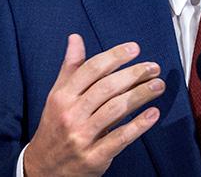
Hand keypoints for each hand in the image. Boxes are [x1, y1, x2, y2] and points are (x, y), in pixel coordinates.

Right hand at [23, 34, 164, 176]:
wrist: (42, 169)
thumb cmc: (55, 127)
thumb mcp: (57, 96)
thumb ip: (70, 68)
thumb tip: (75, 38)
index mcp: (62, 97)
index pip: (91, 69)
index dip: (115, 56)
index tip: (134, 49)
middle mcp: (71, 115)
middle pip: (107, 87)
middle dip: (134, 74)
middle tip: (153, 67)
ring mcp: (82, 137)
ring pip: (116, 110)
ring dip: (141, 95)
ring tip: (158, 85)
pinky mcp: (94, 157)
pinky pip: (120, 138)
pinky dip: (139, 125)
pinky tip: (153, 113)